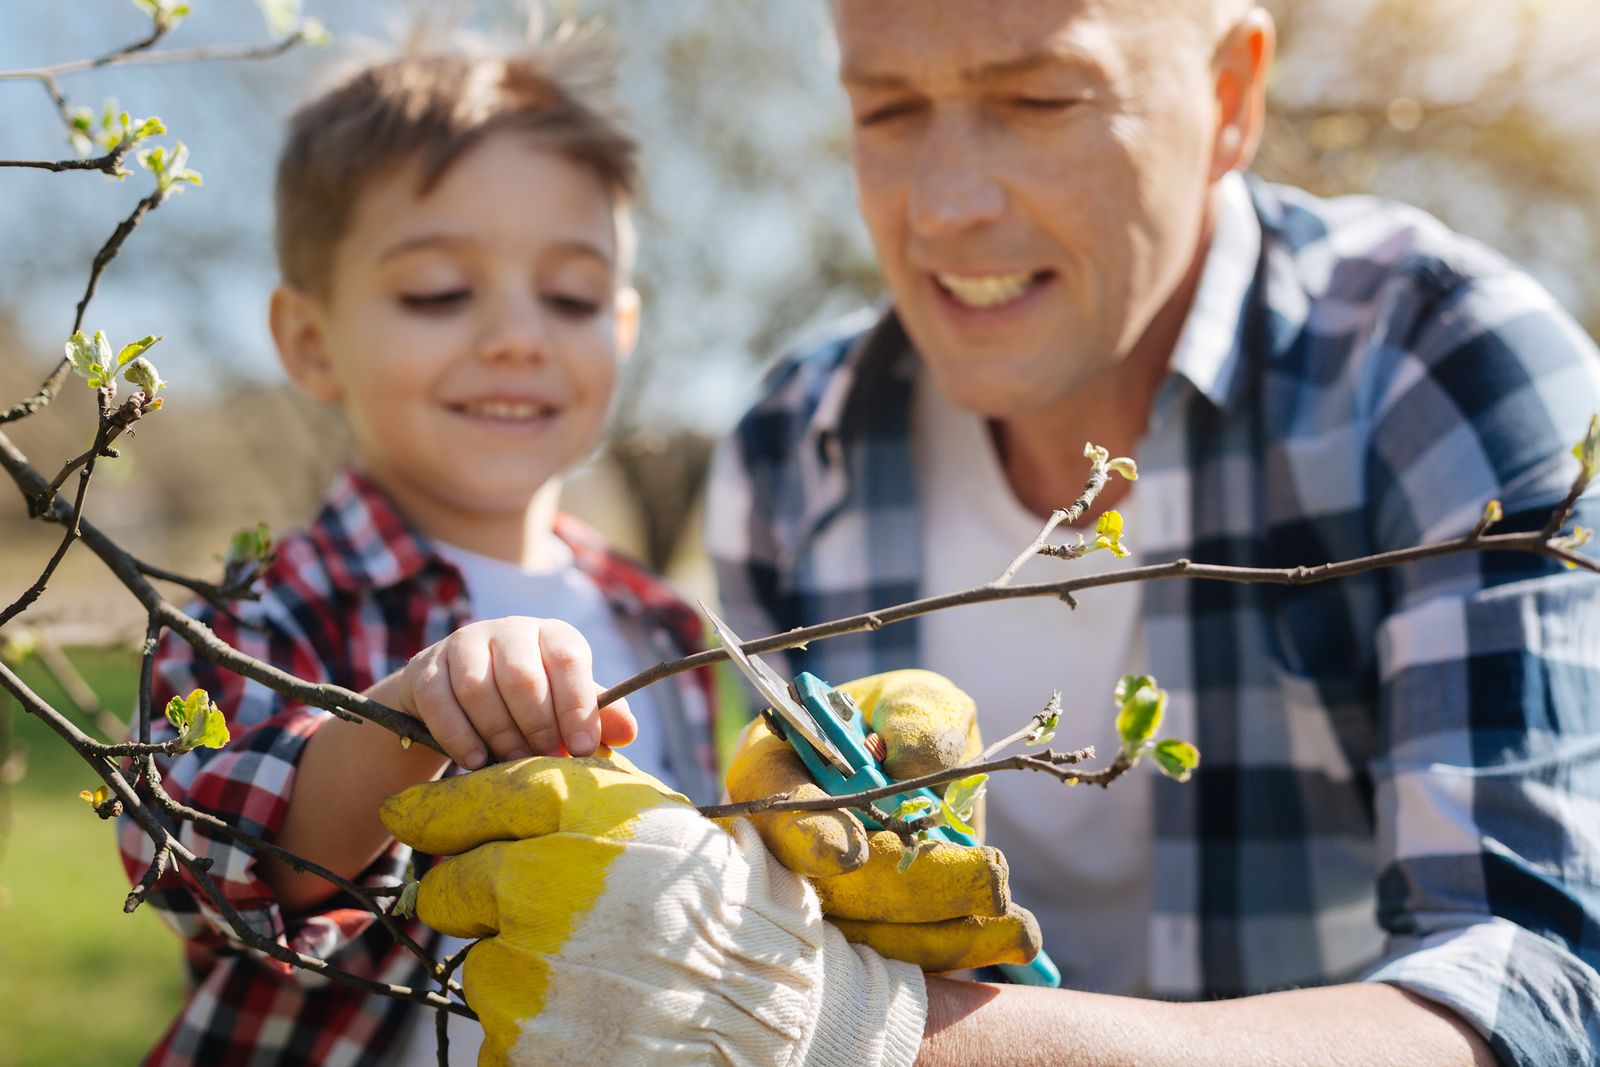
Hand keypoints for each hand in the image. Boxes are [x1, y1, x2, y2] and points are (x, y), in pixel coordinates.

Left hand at [381, 753, 927, 1066]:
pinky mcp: (524, 1043)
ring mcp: (530, 969)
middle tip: (535, 913)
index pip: (477, 797)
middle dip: (477, 898)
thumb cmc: (722, 900)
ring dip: (515, 967)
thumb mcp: (659, 818)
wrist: (770, 1004)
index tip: (408, 820)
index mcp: (583, 814)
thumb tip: (495, 775)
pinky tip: (591, 1014)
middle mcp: (545, 883)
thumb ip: (578, 792)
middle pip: (450, 886)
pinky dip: (531, 1028)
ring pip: (476, 962)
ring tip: (593, 972)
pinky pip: (494, 1030)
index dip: (437, 812)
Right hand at [395, 617, 633, 768]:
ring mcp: (463, 644)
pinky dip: (459, 735)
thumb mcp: (564, 705)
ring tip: (512, 764)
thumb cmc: (526, 704)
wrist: (456, 700)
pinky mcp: (426, 669)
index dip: (576, 705)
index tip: (582, 749)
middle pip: (522, 676)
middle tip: (544, 762)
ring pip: (478, 687)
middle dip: (537, 726)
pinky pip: (439, 701)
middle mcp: (509, 630)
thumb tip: (628, 732)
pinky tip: (475, 761)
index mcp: (551, 635)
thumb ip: (595, 717)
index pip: (568, 659)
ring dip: (499, 733)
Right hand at [724, 669, 1040, 971]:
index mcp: (773, 772)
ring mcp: (819, 904)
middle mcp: (784, 848)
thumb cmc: (907, 722)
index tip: (850, 852)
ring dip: (947, 935)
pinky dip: (961, 952)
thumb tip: (908, 762)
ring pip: (869, 940)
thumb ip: (915, 717)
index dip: (805, 834)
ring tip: (1021, 923)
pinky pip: (902, 961)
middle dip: (912, 889)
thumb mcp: (917, 698)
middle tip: (990, 878)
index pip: (774, 808)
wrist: (925, 770)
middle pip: (829, 889)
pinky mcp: (864, 937)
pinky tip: (1014, 937)